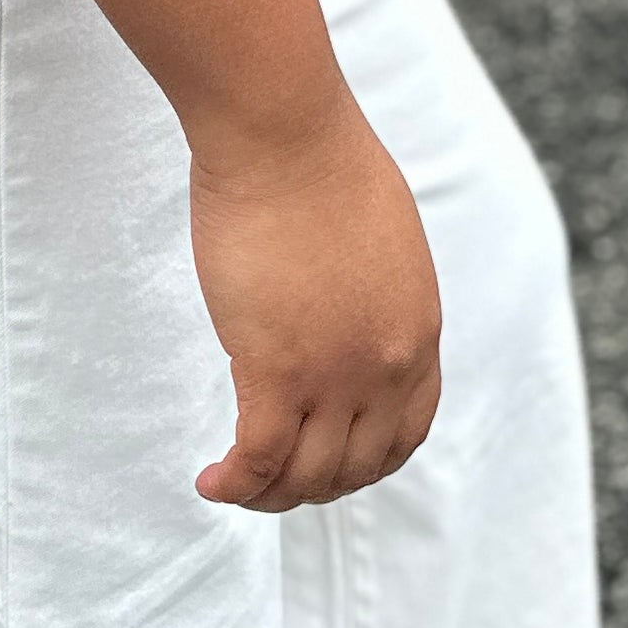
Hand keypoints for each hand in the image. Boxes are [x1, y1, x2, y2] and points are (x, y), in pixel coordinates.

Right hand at [189, 103, 442, 511]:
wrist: (284, 133)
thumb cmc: (320, 158)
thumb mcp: (382, 237)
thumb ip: (377, 288)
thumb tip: (349, 304)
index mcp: (415, 332)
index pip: (406, 433)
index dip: (366, 461)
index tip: (329, 458)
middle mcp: (386, 367)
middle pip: (356, 466)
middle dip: (314, 485)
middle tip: (272, 477)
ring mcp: (333, 375)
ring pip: (306, 475)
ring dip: (270, 494)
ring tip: (235, 484)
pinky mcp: (274, 370)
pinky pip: (256, 459)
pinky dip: (234, 484)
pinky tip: (211, 481)